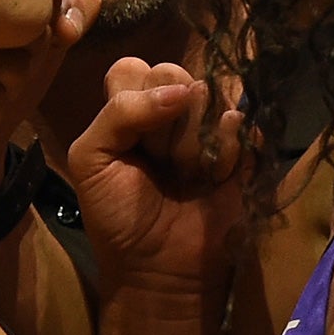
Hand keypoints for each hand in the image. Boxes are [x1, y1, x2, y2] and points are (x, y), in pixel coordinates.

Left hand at [66, 58, 245, 295]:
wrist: (160, 267)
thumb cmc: (118, 214)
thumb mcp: (91, 159)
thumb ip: (118, 113)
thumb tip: (183, 90)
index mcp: (129, 106)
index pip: (133, 67)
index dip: (135, 94)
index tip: (132, 133)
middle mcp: (170, 109)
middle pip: (173, 76)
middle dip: (164, 122)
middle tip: (159, 162)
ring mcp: (208, 126)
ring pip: (208, 99)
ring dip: (193, 143)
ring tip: (186, 176)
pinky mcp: (242, 147)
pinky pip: (241, 125)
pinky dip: (226, 153)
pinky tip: (215, 180)